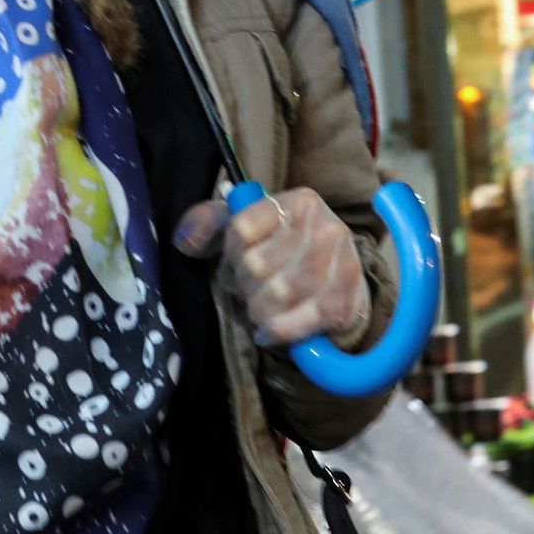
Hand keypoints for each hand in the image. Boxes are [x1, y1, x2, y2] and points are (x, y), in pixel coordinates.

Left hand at [173, 186, 367, 348]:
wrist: (338, 287)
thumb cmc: (283, 256)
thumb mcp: (245, 232)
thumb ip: (209, 225)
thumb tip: (184, 240)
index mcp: (298, 201)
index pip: (240, 229)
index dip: (230, 255)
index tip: (236, 264)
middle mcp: (325, 225)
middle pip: (257, 264)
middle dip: (245, 286)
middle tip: (252, 291)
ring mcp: (342, 262)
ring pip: (277, 294)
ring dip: (260, 310)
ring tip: (261, 311)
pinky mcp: (349, 299)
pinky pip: (299, 321)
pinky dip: (279, 331)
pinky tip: (270, 331)